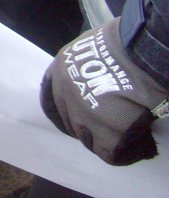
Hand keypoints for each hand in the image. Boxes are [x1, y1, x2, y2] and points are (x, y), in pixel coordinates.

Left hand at [40, 17, 168, 164]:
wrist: (144, 53)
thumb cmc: (127, 43)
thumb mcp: (94, 47)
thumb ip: (89, 65)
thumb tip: (100, 79)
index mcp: (61, 69)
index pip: (53, 100)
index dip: (67, 112)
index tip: (79, 118)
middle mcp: (67, 94)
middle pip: (71, 122)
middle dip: (90, 128)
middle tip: (112, 129)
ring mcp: (84, 116)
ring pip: (90, 141)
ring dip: (109, 141)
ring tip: (131, 138)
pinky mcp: (108, 135)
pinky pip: (112, 154)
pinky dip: (129, 152)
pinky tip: (142, 146)